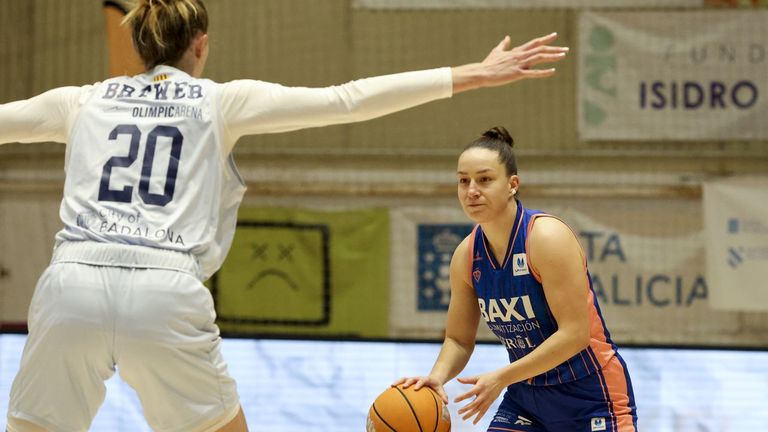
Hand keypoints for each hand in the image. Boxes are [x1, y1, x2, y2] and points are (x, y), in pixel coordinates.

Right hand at [391, 375, 448, 404]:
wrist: (433, 379)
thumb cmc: (437, 386)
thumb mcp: (441, 390)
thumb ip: (443, 395)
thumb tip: (446, 403)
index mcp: (426, 379)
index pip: (423, 380)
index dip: (419, 383)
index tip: (416, 388)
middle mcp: (418, 378)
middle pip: (412, 378)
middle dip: (407, 382)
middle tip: (403, 387)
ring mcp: (412, 379)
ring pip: (404, 379)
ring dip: (397, 382)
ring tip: (390, 387)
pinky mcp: (408, 381)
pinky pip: (400, 383)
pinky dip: (394, 386)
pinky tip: (387, 391)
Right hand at [452, 32, 568, 92]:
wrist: (482, 72)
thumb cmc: (488, 64)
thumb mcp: (496, 52)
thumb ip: (503, 44)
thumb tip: (507, 37)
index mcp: (516, 51)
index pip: (534, 43)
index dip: (545, 39)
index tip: (554, 36)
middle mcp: (520, 56)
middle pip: (540, 49)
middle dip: (554, 49)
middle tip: (566, 49)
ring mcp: (519, 64)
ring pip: (539, 58)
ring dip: (552, 56)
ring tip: (564, 55)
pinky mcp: (517, 74)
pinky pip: (533, 73)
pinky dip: (543, 72)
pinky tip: (553, 71)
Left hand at [453, 370, 505, 424]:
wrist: (500, 380)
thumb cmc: (487, 377)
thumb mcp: (477, 377)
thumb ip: (467, 380)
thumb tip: (457, 379)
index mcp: (479, 387)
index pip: (469, 394)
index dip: (462, 397)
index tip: (454, 400)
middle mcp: (483, 395)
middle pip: (474, 404)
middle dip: (466, 409)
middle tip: (458, 412)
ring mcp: (487, 400)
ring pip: (478, 409)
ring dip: (470, 414)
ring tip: (463, 418)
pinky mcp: (490, 403)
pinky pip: (484, 412)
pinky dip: (479, 417)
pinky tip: (474, 422)